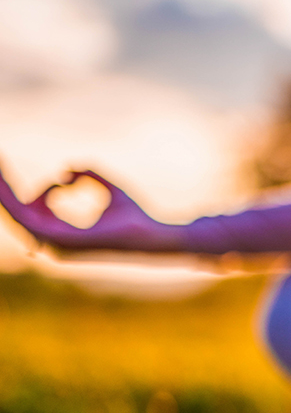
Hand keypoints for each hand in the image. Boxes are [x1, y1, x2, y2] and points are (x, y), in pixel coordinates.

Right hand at [0, 165, 181, 251]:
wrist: (152, 235)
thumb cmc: (135, 217)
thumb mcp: (110, 188)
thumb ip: (89, 176)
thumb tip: (68, 169)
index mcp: (63, 234)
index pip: (35, 211)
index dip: (35, 189)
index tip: (50, 175)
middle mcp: (54, 242)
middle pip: (17, 213)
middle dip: (2, 189)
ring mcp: (55, 243)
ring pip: (16, 213)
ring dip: (2, 190)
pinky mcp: (59, 239)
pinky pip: (26, 218)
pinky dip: (12, 198)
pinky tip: (4, 182)